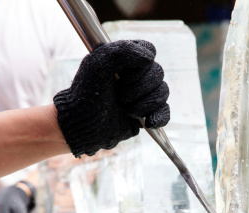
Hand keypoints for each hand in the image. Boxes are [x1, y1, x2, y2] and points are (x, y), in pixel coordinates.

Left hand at [54, 39, 169, 156]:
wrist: (83, 126)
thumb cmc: (85, 93)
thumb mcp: (98, 63)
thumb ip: (123, 51)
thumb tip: (150, 58)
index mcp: (125, 59)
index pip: (149, 51)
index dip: (141, 65)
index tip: (123, 76)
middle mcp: (136, 76)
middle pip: (158, 73)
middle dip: (139, 88)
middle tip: (120, 96)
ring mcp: (142, 95)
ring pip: (163, 92)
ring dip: (145, 104)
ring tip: (126, 110)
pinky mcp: (146, 114)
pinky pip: (165, 112)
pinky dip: (159, 117)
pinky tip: (148, 122)